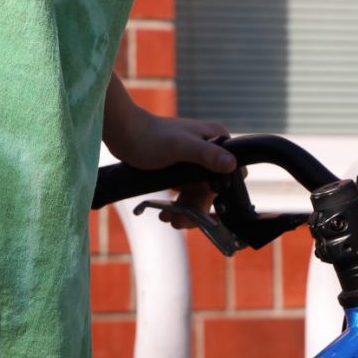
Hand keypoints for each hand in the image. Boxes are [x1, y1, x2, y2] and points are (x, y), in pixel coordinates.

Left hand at [111, 112, 237, 227]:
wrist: (124, 135)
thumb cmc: (151, 136)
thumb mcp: (180, 146)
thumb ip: (207, 154)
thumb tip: (231, 164)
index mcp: (216, 140)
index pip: (232, 172)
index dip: (224, 193)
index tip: (212, 210)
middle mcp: (208, 151)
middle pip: (213, 189)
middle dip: (198, 208)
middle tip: (181, 221)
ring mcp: (194, 163)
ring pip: (198, 195)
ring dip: (187, 211)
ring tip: (171, 220)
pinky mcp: (181, 172)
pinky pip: (186, 194)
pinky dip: (179, 206)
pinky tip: (167, 214)